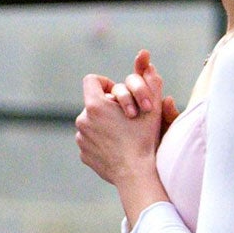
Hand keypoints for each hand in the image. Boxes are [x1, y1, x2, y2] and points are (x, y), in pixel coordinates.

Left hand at [76, 50, 172, 225]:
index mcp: (94, 106)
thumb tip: (146, 59)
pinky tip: (117, 148)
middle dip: (108, 108)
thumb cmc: (145, 138)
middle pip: (94, 104)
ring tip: (123, 133)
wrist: (136, 174)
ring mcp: (81, 139)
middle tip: (126, 116)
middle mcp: (82, 121)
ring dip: (105, 125)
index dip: (106, 84)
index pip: (92, 80)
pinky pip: (91, 142)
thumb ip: (149, 79)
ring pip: (91, 123)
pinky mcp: (83, 155)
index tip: (118, 94)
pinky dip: (102, 142)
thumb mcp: (152, 105)